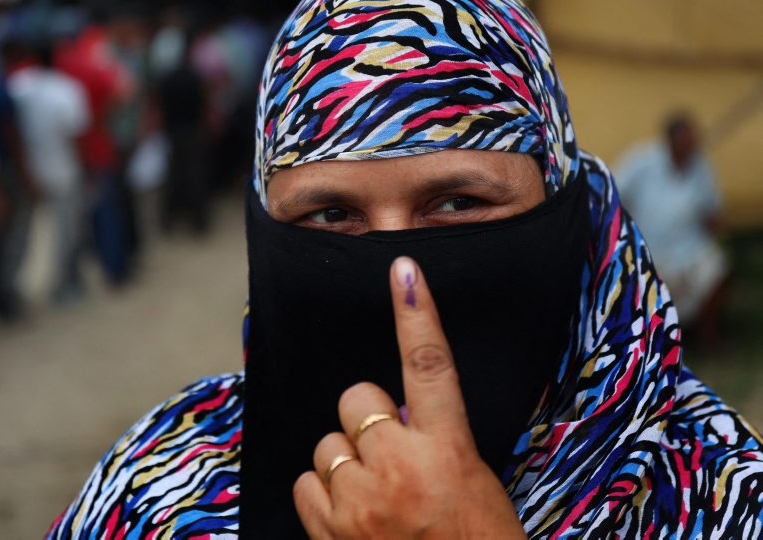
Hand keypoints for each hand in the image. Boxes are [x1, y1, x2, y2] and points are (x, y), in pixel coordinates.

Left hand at [293, 256, 525, 538]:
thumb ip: (435, 441)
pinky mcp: (331, 533)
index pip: (431, 366)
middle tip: (389, 455)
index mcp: (450, 452)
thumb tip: (397, 413)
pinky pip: (306, 485)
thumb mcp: (474, 485)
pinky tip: (351, 519)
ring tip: (375, 499)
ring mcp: (361, 503)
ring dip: (345, 464)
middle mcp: (401, 469)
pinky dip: (323, 496)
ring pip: (326, 445)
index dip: (416, 313)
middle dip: (366, 420)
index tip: (403, 268)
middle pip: (355, 401)